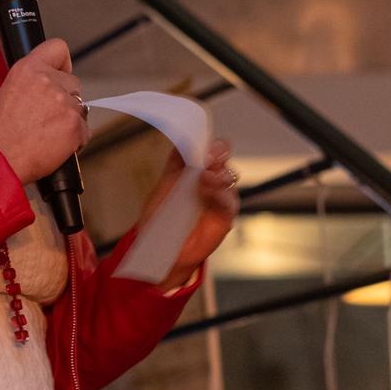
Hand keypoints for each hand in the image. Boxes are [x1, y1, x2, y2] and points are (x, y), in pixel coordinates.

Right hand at [0, 38, 89, 184]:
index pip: (58, 48)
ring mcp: (64, 104)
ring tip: (48, 134)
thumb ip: (26, 85)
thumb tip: (39, 88)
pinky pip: (85, 130)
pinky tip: (55, 145)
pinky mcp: (75, 126)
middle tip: (48, 116)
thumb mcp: (1, 96)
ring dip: (69, 120)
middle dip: (65, 98)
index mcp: (28, 70)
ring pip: (80, 107)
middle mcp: (48, 82)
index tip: (61, 72)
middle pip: (73, 83)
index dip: (62, 63)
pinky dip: (75, 139)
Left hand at [138, 139, 239, 289]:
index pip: (210, 149)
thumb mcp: (164, 185)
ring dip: (218, 174)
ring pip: (229, 177)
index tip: (202, 142)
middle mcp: (211, 181)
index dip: (209, 143)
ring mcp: (219, 197)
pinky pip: (230, 202)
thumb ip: (175, 163)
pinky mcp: (225, 216)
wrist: (160, 249)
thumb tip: (183, 140)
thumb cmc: (161, 218)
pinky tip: (210, 192)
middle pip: (223, 159)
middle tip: (207, 156)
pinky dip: (221, 194)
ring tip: (204, 177)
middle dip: (217, 153)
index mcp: (196, 170)